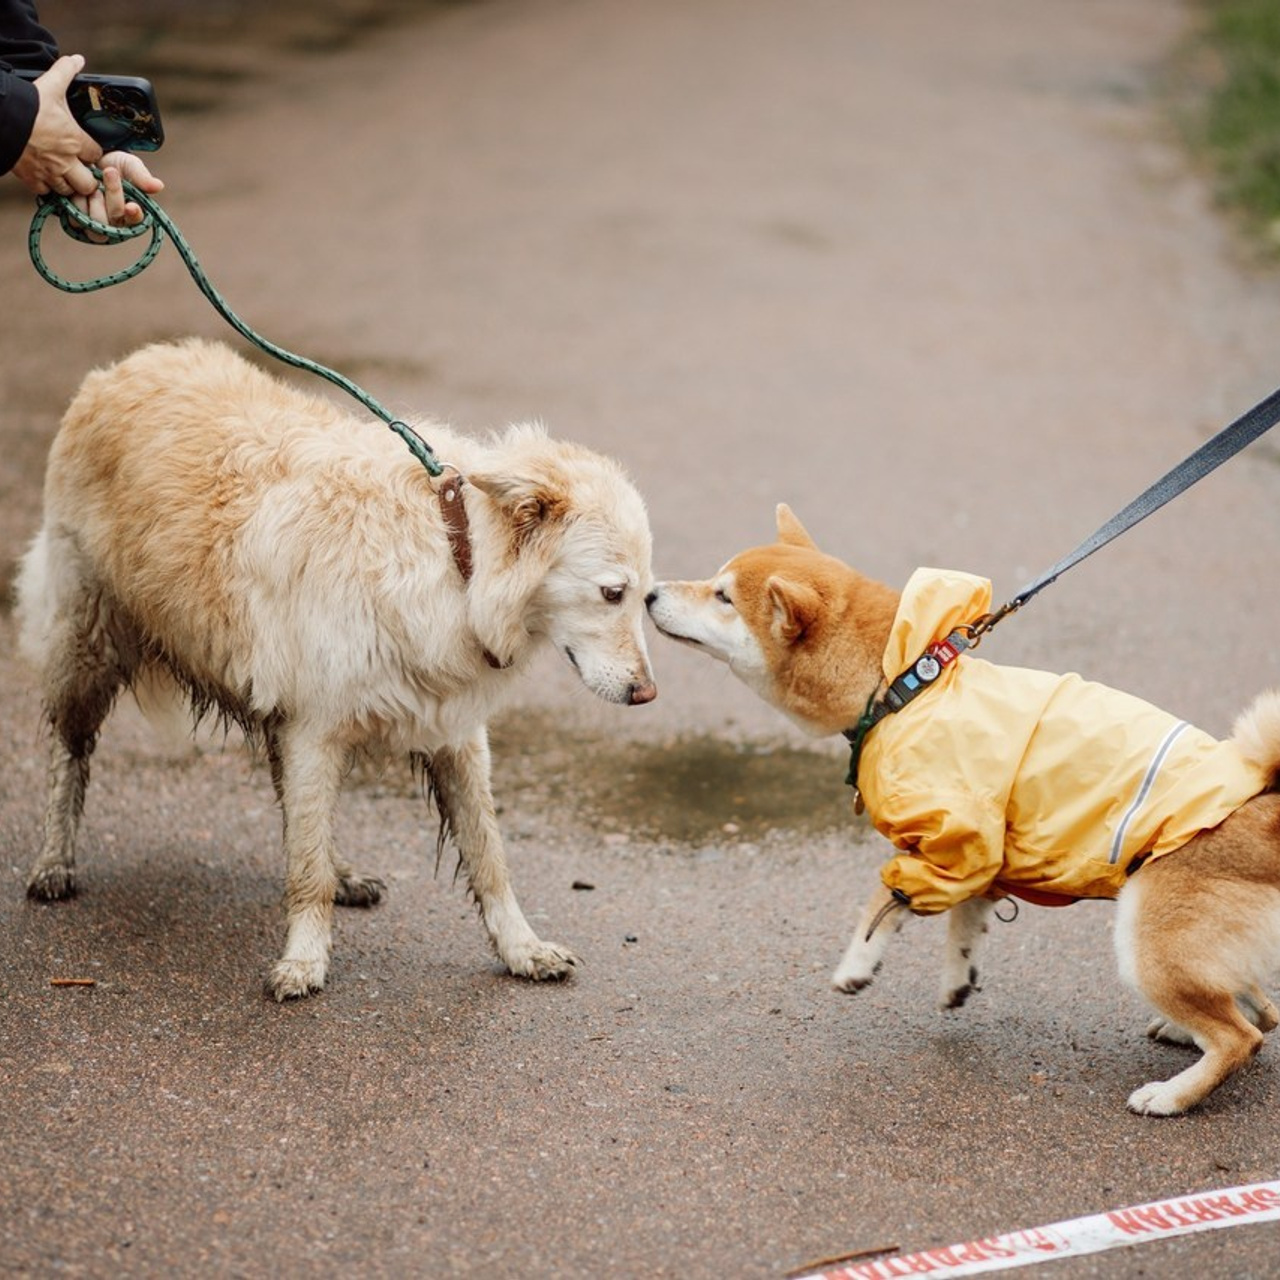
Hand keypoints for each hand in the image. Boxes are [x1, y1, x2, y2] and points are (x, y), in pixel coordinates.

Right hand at [9, 55, 102, 197]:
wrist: (0, 117)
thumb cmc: (28, 103)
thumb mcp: (51, 85)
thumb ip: (66, 72)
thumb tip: (78, 59)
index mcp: (76, 141)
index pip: (96, 155)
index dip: (92, 154)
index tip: (86, 150)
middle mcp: (66, 161)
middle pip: (89, 182)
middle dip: (86, 178)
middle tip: (79, 169)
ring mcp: (49, 172)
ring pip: (68, 190)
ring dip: (67, 183)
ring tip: (62, 173)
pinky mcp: (32, 178)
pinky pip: (45, 191)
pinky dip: (46, 186)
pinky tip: (43, 176)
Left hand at [76, 153, 164, 233]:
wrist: (86, 160)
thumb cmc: (113, 164)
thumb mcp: (130, 165)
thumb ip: (142, 176)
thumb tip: (159, 186)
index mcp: (132, 215)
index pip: (136, 221)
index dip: (134, 215)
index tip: (132, 206)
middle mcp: (116, 225)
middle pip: (115, 222)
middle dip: (113, 197)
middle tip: (110, 172)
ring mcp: (96, 226)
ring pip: (96, 228)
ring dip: (94, 204)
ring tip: (93, 185)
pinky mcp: (77, 223)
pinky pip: (76, 221)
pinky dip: (77, 204)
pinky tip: (78, 190)